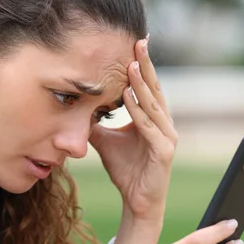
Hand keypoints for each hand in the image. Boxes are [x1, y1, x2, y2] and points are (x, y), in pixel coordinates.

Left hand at [89, 36, 176, 221]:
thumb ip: (95, 122)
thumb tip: (76, 106)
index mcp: (153, 118)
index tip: (133, 43)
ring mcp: (166, 137)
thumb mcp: (105, 140)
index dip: (141, 66)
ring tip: (131, 65)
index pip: (147, 87)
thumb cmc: (126, 170)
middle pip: (153, 89)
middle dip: (145, 65)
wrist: (137, 201)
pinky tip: (129, 96)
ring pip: (152, 106)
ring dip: (141, 85)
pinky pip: (149, 128)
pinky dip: (138, 112)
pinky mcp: (164, 151)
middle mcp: (164, 124)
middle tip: (139, 42)